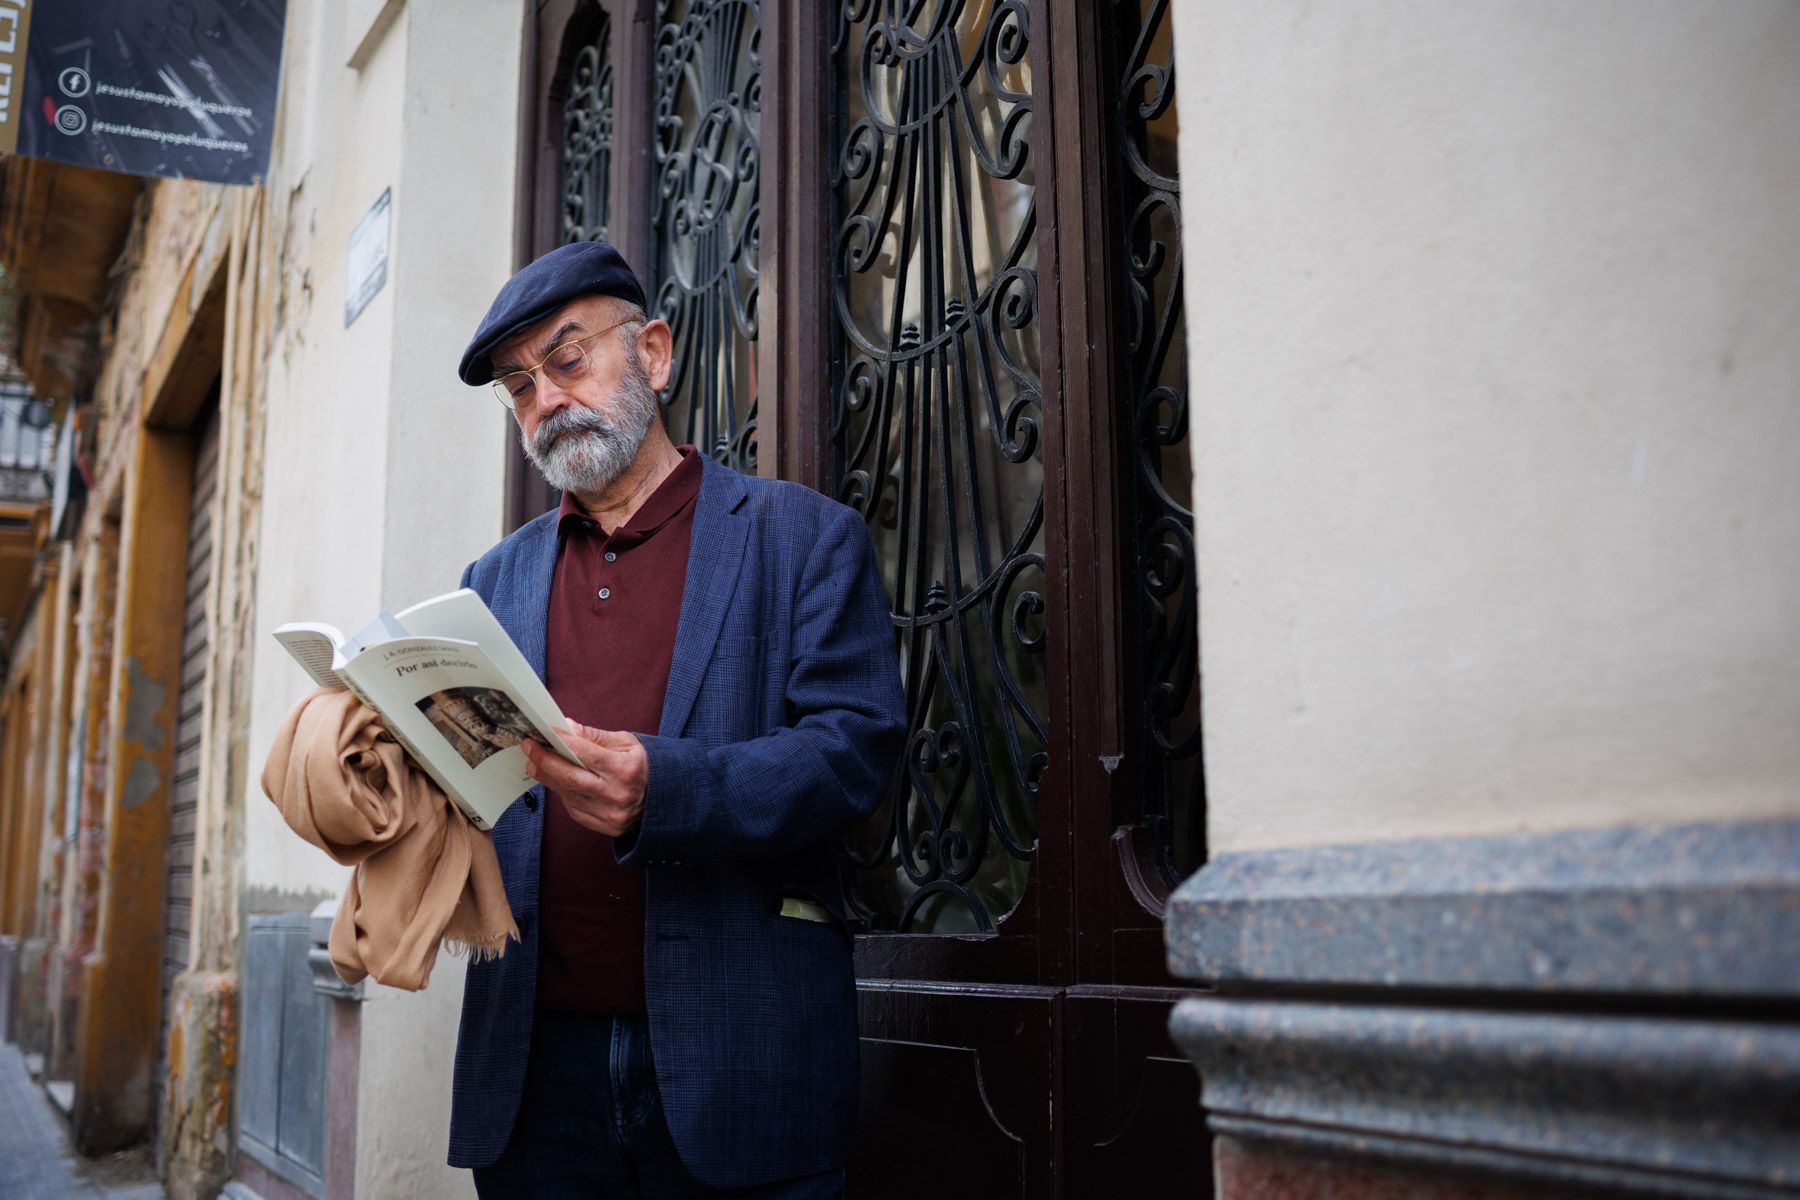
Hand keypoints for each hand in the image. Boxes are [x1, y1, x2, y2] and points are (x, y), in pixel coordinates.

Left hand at [522, 723, 647, 836]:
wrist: (664, 798)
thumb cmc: (645, 766)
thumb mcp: (628, 743)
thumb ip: (596, 737)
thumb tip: (568, 727)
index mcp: (626, 770)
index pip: (586, 753)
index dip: (561, 741)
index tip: (543, 732)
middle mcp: (617, 794)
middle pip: (570, 778)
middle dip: (545, 761)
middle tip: (529, 748)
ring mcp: (610, 814)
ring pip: (569, 795)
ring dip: (548, 778)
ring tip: (536, 763)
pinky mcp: (605, 826)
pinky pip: (574, 810)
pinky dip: (563, 794)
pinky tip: (557, 782)